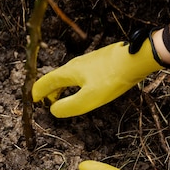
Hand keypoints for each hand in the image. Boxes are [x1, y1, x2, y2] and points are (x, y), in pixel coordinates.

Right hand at [32, 33, 162, 117]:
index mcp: (68, 72)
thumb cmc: (112, 78)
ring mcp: (88, 61)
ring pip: (68, 75)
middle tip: (47, 103)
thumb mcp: (88, 99)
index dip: (38, 92)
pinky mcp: (99, 62)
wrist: (135, 59)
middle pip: (55, 78)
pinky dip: (73, 83)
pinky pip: (79, 74)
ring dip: (61, 87)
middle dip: (49, 91)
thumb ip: (68, 106)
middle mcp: (75, 64)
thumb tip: (53, 110)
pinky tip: (83, 88)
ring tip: (62, 97)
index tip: (34, 101)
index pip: (45, 82)